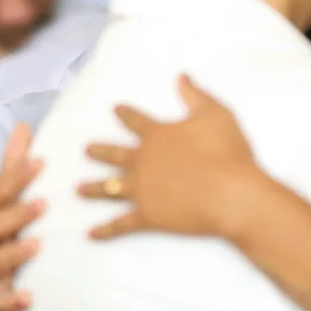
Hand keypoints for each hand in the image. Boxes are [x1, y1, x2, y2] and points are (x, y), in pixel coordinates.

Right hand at [0, 124, 44, 310]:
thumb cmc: (5, 225)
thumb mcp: (7, 195)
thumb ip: (15, 163)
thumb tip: (22, 125)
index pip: (0, 190)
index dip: (18, 176)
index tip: (41, 162)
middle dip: (17, 213)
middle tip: (43, 203)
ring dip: (14, 253)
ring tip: (37, 245)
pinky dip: (10, 300)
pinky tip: (28, 297)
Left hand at [79, 74, 265, 240]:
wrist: (232, 193)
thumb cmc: (227, 152)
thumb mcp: (215, 114)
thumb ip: (195, 95)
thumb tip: (180, 76)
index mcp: (156, 136)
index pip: (136, 121)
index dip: (124, 114)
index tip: (114, 109)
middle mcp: (142, 161)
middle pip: (115, 154)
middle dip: (100, 151)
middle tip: (86, 150)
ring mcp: (141, 190)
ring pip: (110, 188)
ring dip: (93, 188)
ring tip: (78, 189)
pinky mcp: (147, 216)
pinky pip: (121, 224)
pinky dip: (105, 230)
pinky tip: (90, 234)